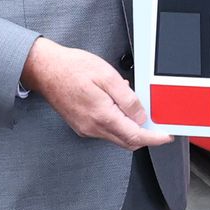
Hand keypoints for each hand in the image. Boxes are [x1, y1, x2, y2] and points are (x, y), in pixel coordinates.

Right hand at [23, 37, 166, 146]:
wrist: (45, 70)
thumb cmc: (72, 68)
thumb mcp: (107, 76)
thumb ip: (127, 98)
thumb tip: (140, 116)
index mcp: (102, 116)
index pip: (135, 136)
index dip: (153, 138)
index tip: (165, 136)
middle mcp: (93, 127)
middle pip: (127, 141)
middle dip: (144, 135)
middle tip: (155, 122)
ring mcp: (86, 128)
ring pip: (116, 137)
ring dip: (129, 126)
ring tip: (127, 101)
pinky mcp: (81, 126)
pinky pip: (105, 130)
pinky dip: (116, 122)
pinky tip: (114, 103)